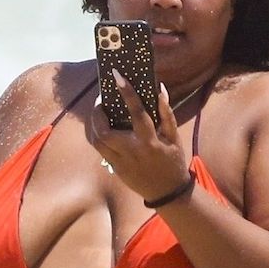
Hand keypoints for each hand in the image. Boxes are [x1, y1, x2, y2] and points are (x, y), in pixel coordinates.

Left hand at [86, 72, 190, 202]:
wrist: (167, 192)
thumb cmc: (173, 160)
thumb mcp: (174, 137)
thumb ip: (166, 113)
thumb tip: (159, 89)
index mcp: (149, 141)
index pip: (136, 112)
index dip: (126, 92)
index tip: (117, 75)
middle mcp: (132, 152)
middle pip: (104, 131)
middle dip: (97, 113)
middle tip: (100, 100)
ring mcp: (121, 162)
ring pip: (97, 141)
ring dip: (94, 124)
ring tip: (99, 112)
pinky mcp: (115, 169)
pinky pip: (100, 149)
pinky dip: (98, 135)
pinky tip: (102, 126)